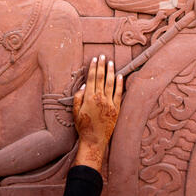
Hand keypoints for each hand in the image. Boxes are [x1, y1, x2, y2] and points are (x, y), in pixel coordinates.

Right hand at [72, 55, 122, 172]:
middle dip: (101, 65)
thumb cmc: (83, 127)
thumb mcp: (75, 112)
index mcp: (89, 98)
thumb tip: (83, 85)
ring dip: (110, 71)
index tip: (94, 59)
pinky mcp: (116, 108)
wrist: (94, 140)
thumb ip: (78, 97)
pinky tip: (120, 76)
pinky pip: (119, 93)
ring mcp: (109, 103)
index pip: (91, 78)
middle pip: (101, 78)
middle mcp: (99, 98)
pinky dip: (120, 84)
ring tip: (110, 62)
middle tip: (102, 55)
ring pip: (110, 83)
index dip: (93, 67)